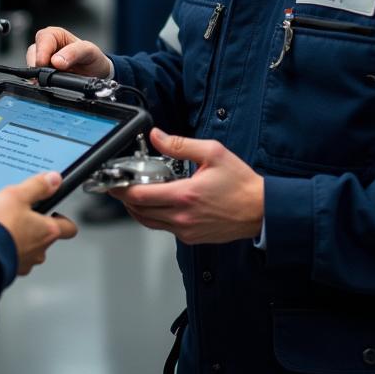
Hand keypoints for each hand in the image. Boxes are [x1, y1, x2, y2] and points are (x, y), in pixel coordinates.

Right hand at [0, 172, 78, 274]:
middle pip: (47, 239)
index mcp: (48, 231)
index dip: (64, 220)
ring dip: (23, 240)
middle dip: (37, 228)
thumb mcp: (18, 195)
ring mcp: (25, 262)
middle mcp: (40, 250)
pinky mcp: (10, 270)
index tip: (56, 213)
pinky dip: (9, 250)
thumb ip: (38, 186)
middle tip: (24, 216)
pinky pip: (15, 258)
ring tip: (8, 228)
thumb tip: (54, 180)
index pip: (69, 228)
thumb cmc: (0, 226)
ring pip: (31, 250)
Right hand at [27, 26, 112, 78]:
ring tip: (50, 81)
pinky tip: (47, 84)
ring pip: (31, 65)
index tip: (43, 63)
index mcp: (56, 35)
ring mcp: (43, 61)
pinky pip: (34, 76)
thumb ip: (74, 52)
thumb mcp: (89, 51)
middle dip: (37, 65)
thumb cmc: (92, 58)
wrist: (97, 74)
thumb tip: (56, 61)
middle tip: (46, 76)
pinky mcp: (41, 74)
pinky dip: (39, 81)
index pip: (43, 38)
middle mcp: (46, 46)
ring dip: (38, 74)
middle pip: (33, 52)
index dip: (42, 51)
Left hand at [112, 128, 263, 244]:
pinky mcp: (192, 237)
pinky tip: (159, 203)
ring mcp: (187, 230)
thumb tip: (157, 136)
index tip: (114, 182)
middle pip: (139, 211)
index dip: (122, 189)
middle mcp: (182, 217)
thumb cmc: (241, 183)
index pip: (140, 196)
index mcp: (184, 195)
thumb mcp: (212, 153)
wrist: (260, 210)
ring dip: (138, 209)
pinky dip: (154, 217)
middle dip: (126, 199)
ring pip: (149, 223)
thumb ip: (180, 145)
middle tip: (122, 186)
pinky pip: (164, 228)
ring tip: (136, 194)